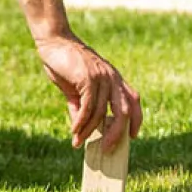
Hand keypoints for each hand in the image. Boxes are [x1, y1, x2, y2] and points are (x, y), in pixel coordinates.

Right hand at [34, 32, 142, 151]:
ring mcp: (102, 77)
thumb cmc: (66, 65)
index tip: (132, 136)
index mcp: (114, 78)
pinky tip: (74, 130)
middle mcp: (112, 77)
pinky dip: (81, 122)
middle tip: (107, 149)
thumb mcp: (76, 89)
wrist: (54, 42)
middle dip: (117, 133)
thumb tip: (80, 131)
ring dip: (89, 130)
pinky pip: (88, 106)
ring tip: (78, 141)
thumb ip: (81, 107)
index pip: (134, 99)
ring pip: (101, 112)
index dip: (137, 119)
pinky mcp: (88, 78)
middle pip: (124, 111)